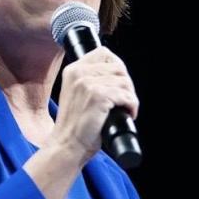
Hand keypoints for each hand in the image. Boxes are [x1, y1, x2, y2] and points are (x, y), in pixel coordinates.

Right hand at [49, 47, 138, 161]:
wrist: (66, 145)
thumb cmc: (74, 126)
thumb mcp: (75, 95)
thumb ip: (89, 81)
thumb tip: (116, 75)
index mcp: (72, 70)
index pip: (104, 53)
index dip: (117, 67)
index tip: (119, 84)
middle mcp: (79, 73)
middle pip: (118, 67)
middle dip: (127, 84)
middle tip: (125, 101)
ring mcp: (88, 84)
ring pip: (124, 81)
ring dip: (130, 96)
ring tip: (125, 109)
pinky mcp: (98, 96)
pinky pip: (126, 95)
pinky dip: (132, 106)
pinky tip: (127, 114)